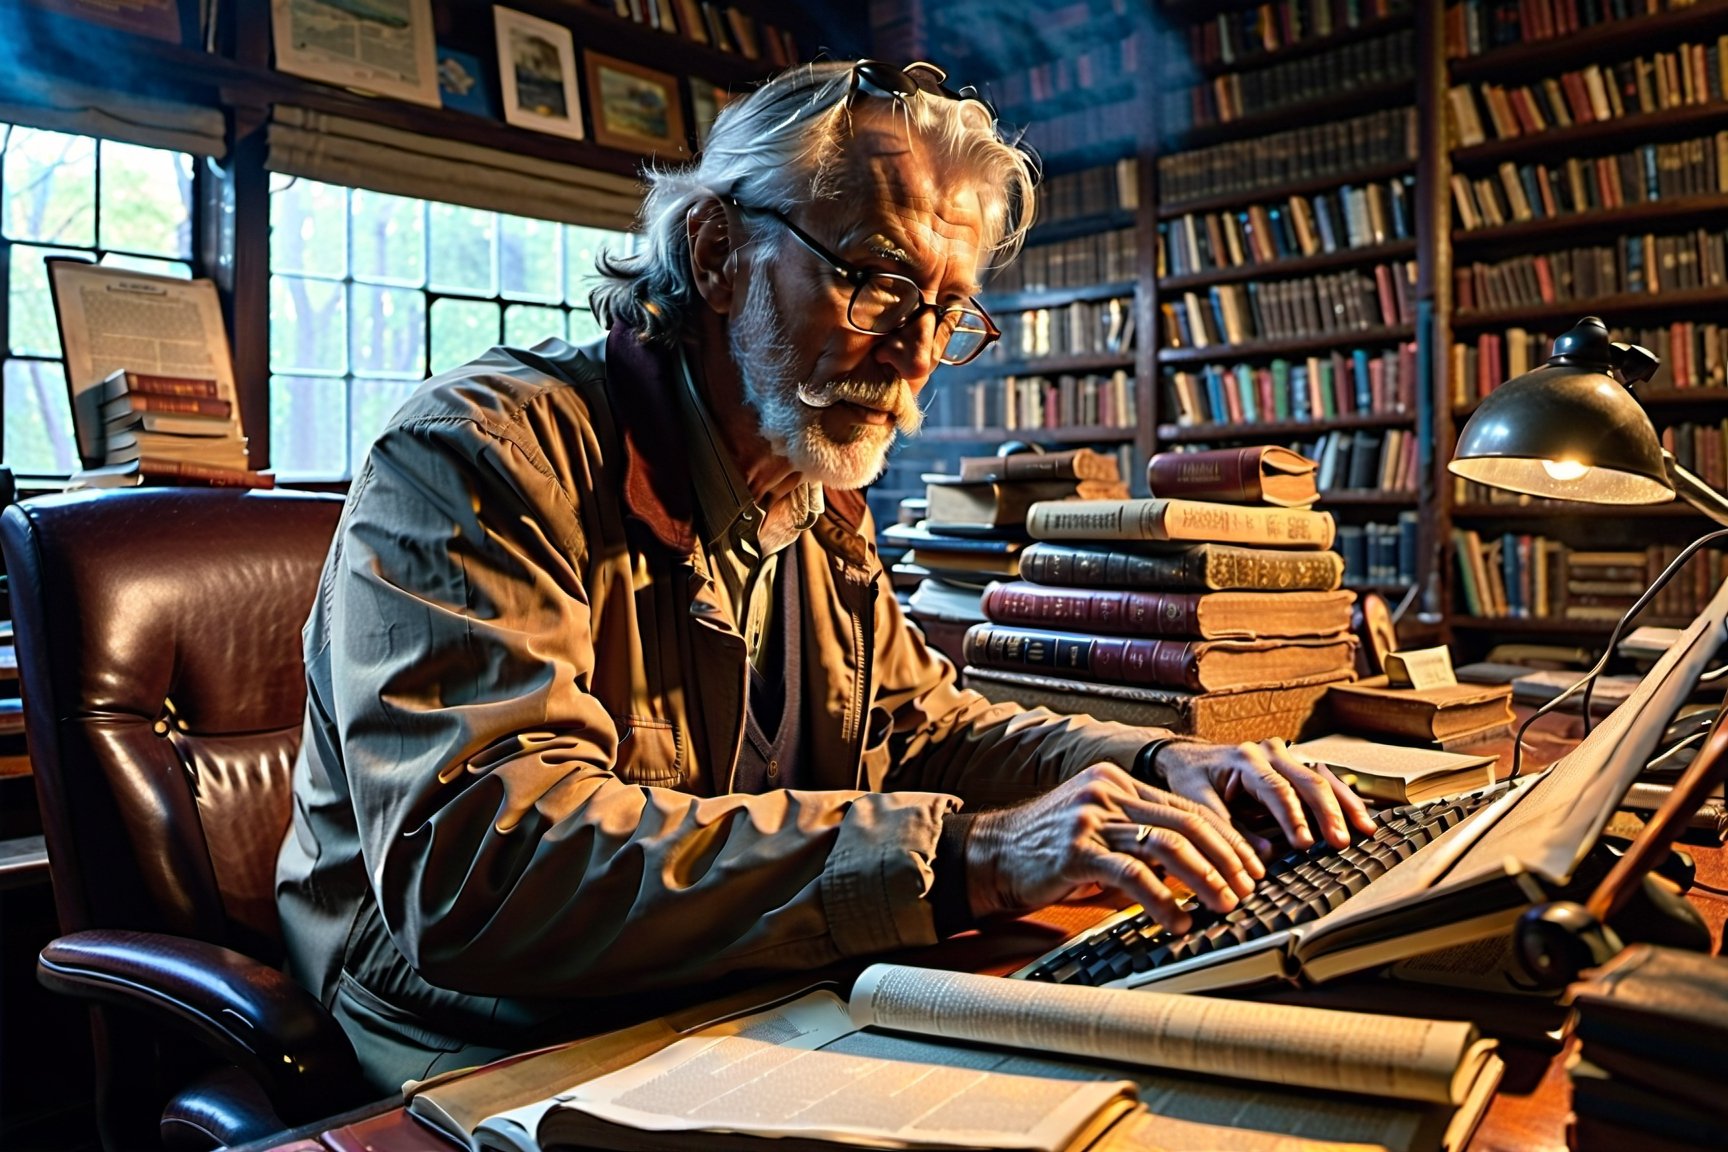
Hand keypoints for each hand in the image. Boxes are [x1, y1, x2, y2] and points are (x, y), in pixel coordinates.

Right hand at [964, 763, 1263, 933]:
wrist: (989, 856)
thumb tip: (1194, 865)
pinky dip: (1162, 901)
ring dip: (1204, 879)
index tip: (1250, 865)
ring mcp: (1090, 818)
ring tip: (1222, 904)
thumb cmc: (1044, 851)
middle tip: (1247, 888)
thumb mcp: (1096, 830)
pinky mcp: (1076, 850)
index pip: (1187, 807)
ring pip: (1167, 844)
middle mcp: (1106, 791)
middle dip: (1226, 858)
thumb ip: (1137, 837)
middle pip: (1186, 822)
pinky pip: (1132, 875)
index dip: (1226, 838)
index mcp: (1116, 782)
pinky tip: (1176, 921)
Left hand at [1156, 738, 1375, 856]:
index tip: (1305, 844)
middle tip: (1341, 842)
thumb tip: (1265, 857)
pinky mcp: (1293, 765)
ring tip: (1366, 831)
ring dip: (1346, 805)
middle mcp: (1269, 752)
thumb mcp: (1197, 804)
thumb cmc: (1190, 779)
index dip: (1293, 818)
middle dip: (1328, 813)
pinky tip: (1361, 817)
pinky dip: (1343, 799)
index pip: (1276, 789)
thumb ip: (1229, 829)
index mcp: (1244, 759)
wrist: (1186, 756)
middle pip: (1308, 780)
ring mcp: (1285, 756)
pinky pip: (1324, 780)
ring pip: (1323, 778)